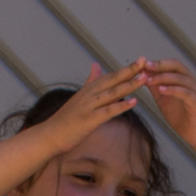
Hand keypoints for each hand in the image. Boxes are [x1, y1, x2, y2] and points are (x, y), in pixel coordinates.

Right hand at [31, 60, 152, 157]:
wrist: (50, 135)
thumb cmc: (65, 119)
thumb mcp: (79, 97)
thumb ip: (90, 81)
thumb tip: (96, 65)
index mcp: (88, 89)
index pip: (111, 76)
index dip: (126, 68)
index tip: (141, 60)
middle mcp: (89, 94)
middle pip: (113, 80)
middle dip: (130, 71)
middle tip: (145, 61)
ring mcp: (89, 106)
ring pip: (112, 93)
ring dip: (129, 85)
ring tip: (144, 78)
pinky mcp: (89, 120)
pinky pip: (108, 111)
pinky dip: (121, 106)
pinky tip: (134, 102)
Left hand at [139, 57, 195, 152]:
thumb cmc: (183, 118)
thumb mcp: (165, 101)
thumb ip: (156, 88)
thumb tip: (144, 76)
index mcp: (184, 81)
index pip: (171, 65)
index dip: (157, 63)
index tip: (141, 63)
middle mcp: (192, 83)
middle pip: (177, 66)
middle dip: (160, 65)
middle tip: (145, 66)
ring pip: (181, 78)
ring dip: (163, 78)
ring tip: (149, 80)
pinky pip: (186, 94)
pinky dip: (173, 90)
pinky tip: (161, 90)